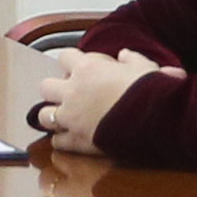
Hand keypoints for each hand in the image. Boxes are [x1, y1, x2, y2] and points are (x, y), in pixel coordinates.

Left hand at [28, 50, 168, 150]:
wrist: (154, 120)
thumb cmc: (150, 91)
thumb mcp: (144, 67)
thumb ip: (131, 59)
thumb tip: (125, 55)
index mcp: (87, 69)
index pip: (64, 57)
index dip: (71, 63)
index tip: (81, 69)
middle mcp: (73, 92)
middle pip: (45, 86)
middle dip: (55, 90)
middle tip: (70, 95)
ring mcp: (71, 117)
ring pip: (43, 116)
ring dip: (52, 117)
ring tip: (66, 118)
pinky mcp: (76, 140)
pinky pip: (57, 141)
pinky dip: (62, 140)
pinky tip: (72, 138)